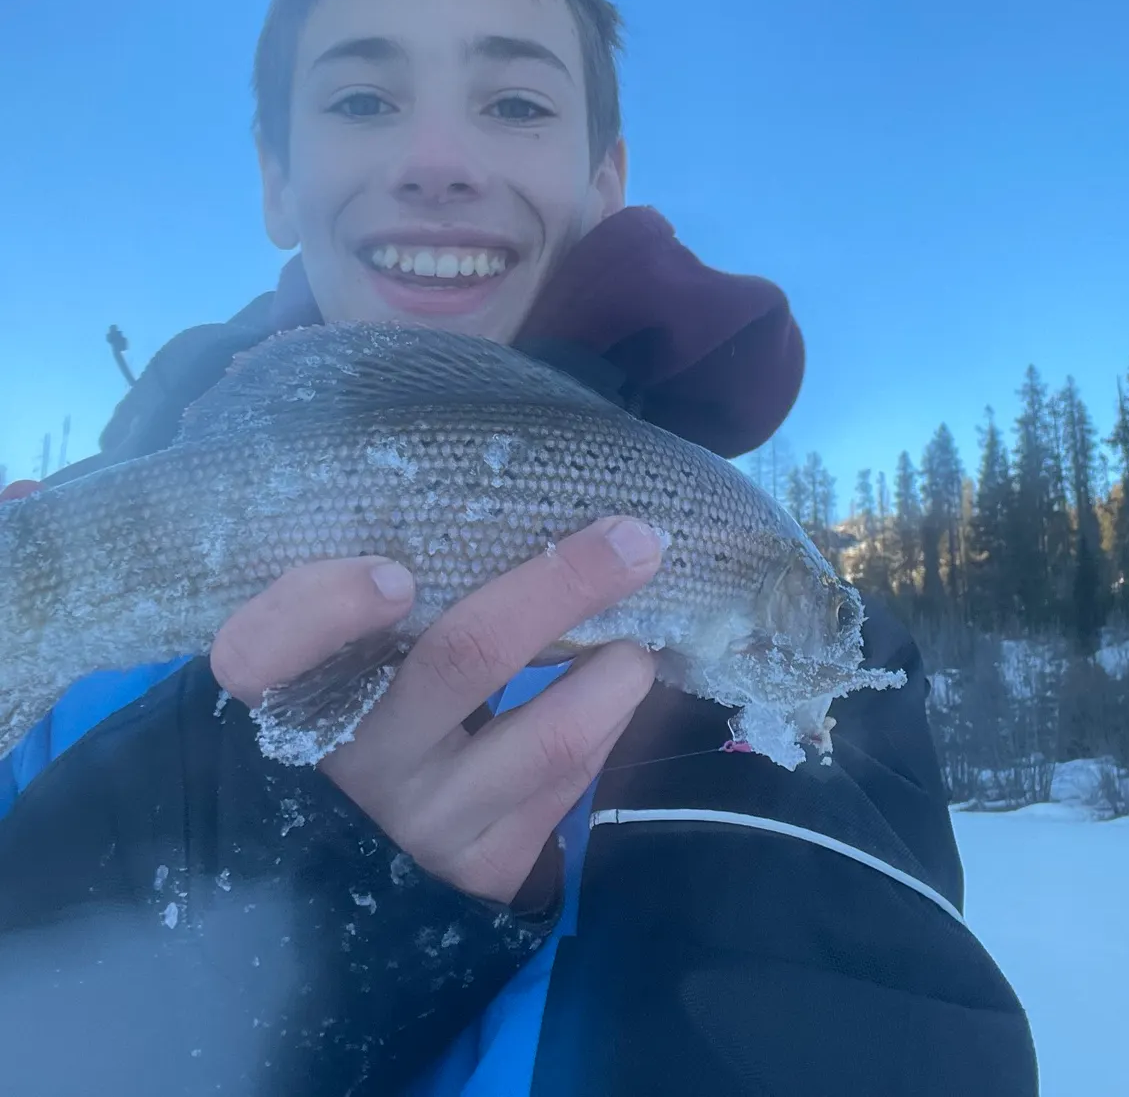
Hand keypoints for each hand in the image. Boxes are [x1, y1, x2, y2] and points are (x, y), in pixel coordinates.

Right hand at [209, 517, 660, 902]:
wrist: (402, 819)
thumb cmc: (391, 676)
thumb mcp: (377, 630)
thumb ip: (418, 575)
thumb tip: (540, 495)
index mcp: (300, 684)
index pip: (259, 654)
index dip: (322, 610)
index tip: (394, 574)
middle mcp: (353, 760)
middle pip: (460, 658)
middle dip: (562, 586)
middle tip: (634, 539)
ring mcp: (421, 820)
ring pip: (549, 735)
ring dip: (619, 669)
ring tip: (639, 635)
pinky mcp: (484, 863)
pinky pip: (573, 779)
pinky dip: (614, 715)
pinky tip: (617, 687)